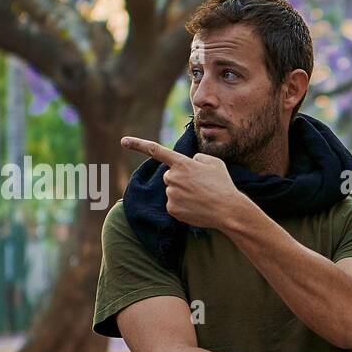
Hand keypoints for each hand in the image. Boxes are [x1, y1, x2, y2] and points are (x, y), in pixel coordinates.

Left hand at [121, 136, 246, 230]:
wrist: (228, 210)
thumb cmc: (223, 185)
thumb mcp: (214, 163)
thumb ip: (197, 158)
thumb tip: (190, 163)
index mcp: (181, 163)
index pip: (157, 150)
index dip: (138, 144)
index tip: (123, 141)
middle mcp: (172, 177)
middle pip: (169, 176)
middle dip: (180, 180)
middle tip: (200, 187)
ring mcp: (171, 194)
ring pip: (172, 191)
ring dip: (183, 194)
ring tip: (201, 198)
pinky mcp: (172, 209)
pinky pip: (174, 205)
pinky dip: (183, 207)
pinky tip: (197, 208)